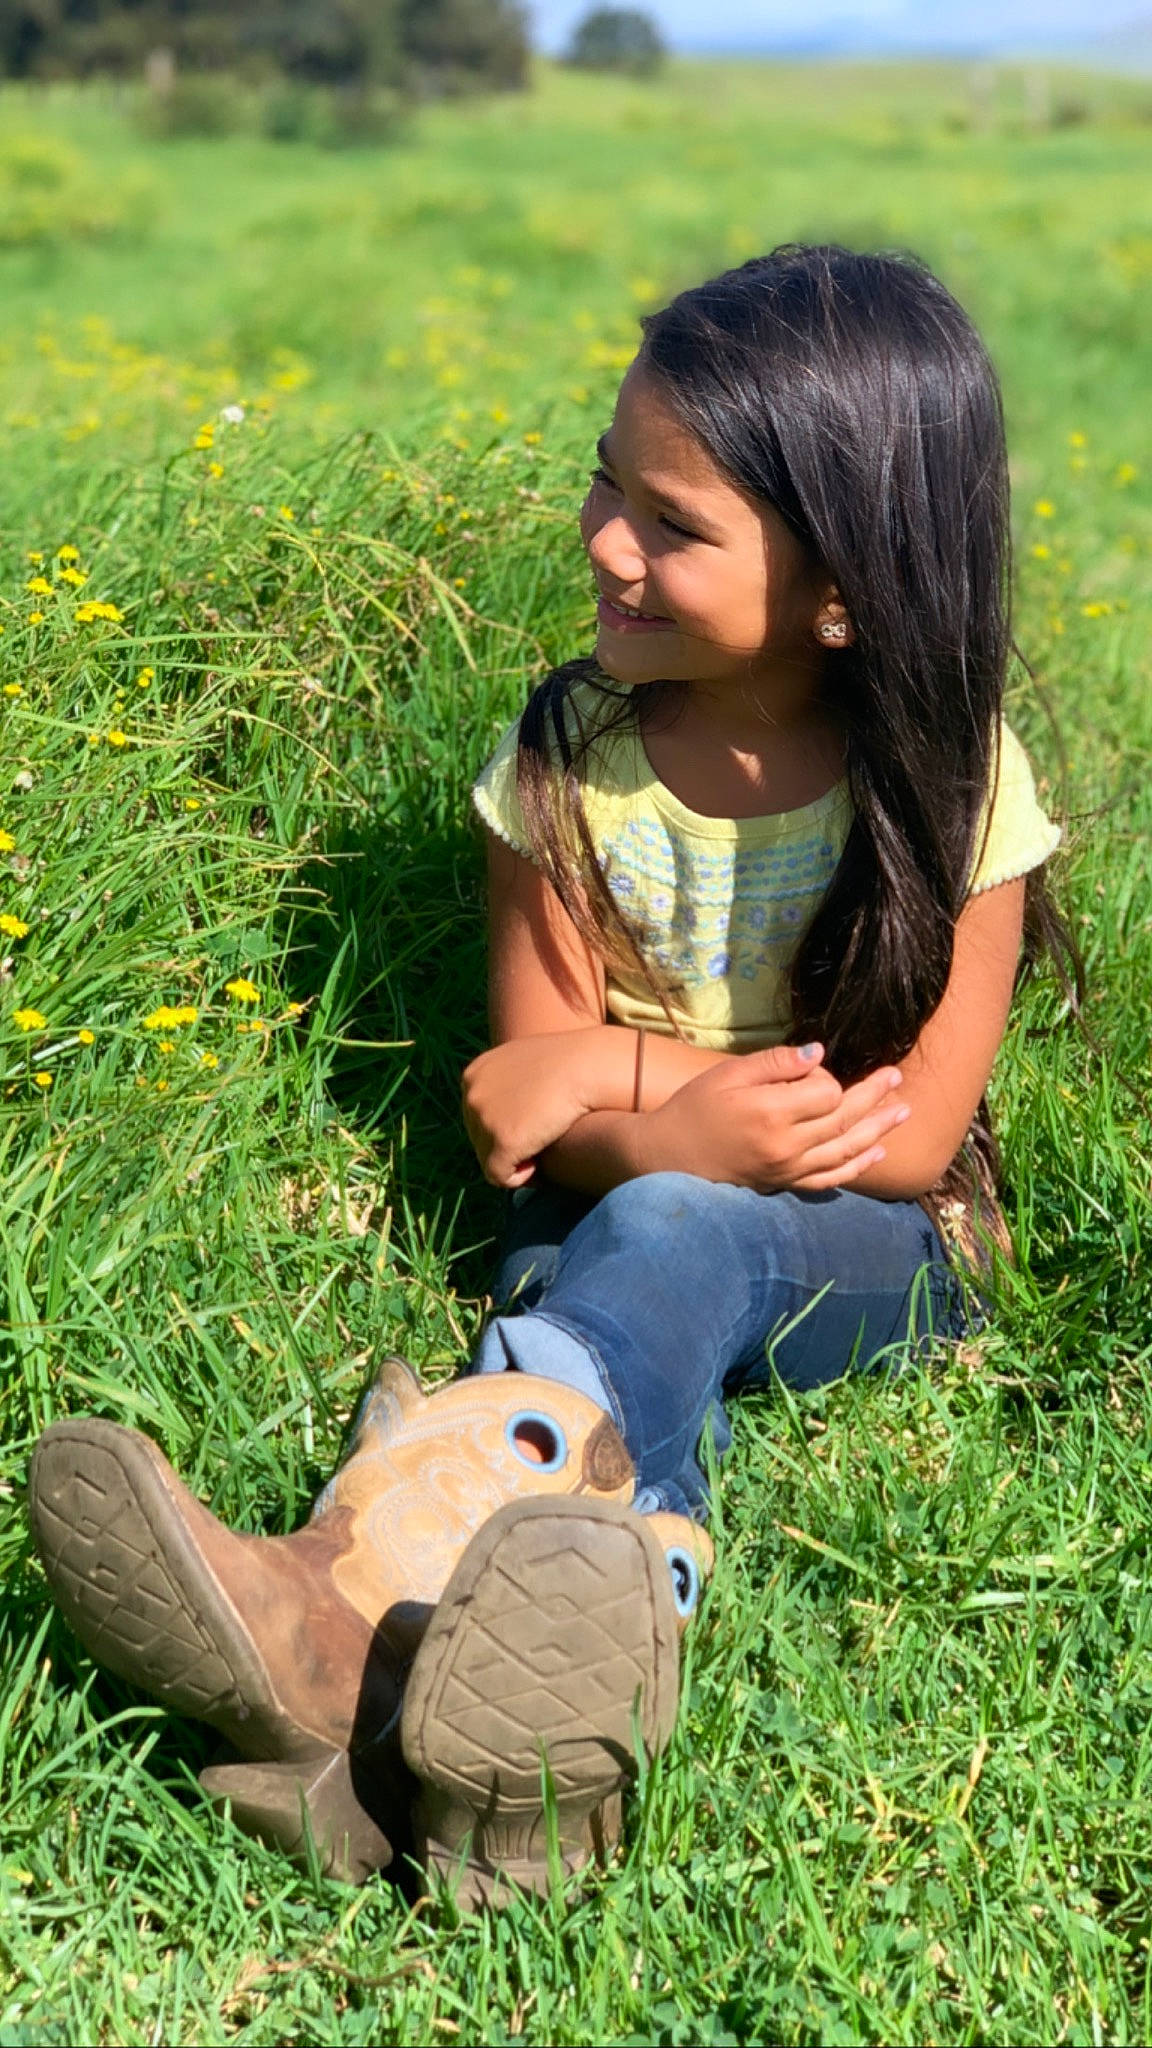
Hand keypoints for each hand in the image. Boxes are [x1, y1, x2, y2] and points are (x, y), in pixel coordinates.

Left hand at [462, 1032, 604, 1187]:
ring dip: (513, 1160)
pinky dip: (518, 1177)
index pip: (477, 1115)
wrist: (585, 1068)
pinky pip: (499, 1176)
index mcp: (475, 1075)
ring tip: (541, 1152)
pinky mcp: (504, 1142)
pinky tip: (538, 1168)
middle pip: (480, 1138)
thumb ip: (510, 1082)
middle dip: (505, 1144)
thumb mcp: (526, 1062)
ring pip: (488, 1158)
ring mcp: (485, 1120)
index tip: (527, 1129)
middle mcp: (473, 1096)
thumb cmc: (568, 1064)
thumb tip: (510, 1108)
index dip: (502, 1127)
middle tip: (536, 1143)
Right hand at [634, 1043, 909, 1192]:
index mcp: (771, 1112)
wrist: (669, 1156)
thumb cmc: (695, 1107)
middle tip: (898, 1078)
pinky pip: (830, 1178)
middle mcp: (786, 1145)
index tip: (814, 1068)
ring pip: (845, 1149)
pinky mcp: (785, 1184)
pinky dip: (857, 1166)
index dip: (828, 1077)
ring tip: (904, 1112)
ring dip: (878, 1130)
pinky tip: (877, 1153)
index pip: (825, 1092)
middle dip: (874, 1097)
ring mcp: (788, 1169)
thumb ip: (774, 1063)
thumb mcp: (728, 1074)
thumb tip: (818, 1054)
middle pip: (844, 1119)